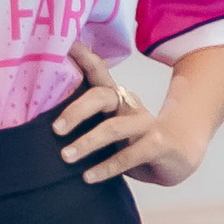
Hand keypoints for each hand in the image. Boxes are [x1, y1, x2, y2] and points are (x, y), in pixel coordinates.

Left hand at [50, 45, 206, 185]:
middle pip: (101, 97)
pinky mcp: (158, 145)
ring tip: (65, 157)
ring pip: (113, 129)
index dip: (83, 58)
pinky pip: (129, 156)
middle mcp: (129, 105)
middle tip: (55, 129)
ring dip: (87, 143)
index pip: (97, 72)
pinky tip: (88, 177)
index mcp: (115, 97)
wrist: (179, 157)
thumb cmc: (134, 141)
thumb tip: (44, 123)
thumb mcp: (109, 127)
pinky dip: (106, 167)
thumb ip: (87, 121)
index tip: (66, 46)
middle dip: (76, 111)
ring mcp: (145, 124)